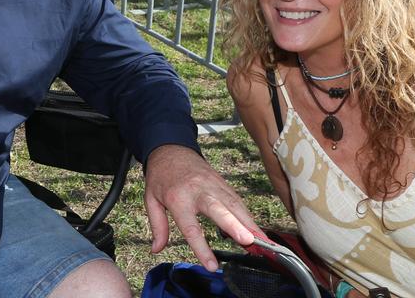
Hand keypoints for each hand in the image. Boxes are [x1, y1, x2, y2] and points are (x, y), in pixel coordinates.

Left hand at [143, 144, 256, 270]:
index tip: (212, 266)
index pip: (191, 227)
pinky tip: (257, 231)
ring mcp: (213, 185)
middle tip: (248, 241)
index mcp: (178, 198)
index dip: (202, 248)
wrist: (170, 148)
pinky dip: (248, 216)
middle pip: (219, 210)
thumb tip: (156, 249)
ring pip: (234, 205)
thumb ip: (157, 226)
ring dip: (250, 224)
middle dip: (235, 225)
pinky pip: (237, 201)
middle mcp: (198, 191)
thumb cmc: (161, 176)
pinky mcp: (222, 183)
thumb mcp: (150, 199)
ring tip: (263, 243)